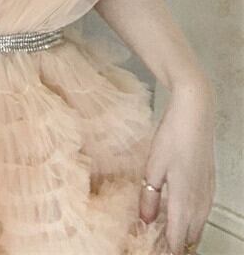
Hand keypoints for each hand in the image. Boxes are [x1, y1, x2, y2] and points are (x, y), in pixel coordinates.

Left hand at [139, 81, 215, 254]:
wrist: (195, 114)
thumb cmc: (173, 137)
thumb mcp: (153, 166)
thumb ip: (150, 196)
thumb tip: (146, 221)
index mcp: (184, 201)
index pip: (178, 239)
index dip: (168, 251)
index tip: (155, 253)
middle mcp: (200, 201)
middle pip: (191, 236)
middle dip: (177, 245)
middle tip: (159, 247)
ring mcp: (208, 192)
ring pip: (198, 224)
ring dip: (185, 233)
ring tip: (169, 237)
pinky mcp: (210, 182)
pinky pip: (202, 210)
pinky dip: (192, 219)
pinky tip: (182, 214)